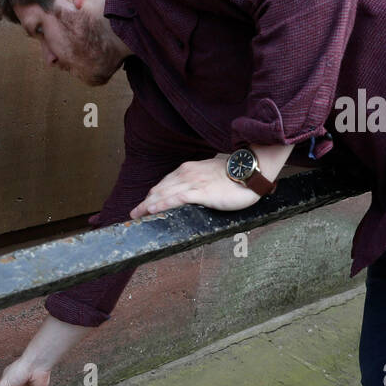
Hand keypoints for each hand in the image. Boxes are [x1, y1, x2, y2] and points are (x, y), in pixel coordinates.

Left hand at [129, 156, 262, 217]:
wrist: (252, 171)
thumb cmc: (234, 176)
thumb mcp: (210, 176)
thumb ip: (197, 182)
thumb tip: (190, 193)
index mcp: (188, 170)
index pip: (164, 184)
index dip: (151, 196)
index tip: (142, 205)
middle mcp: (186, 174)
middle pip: (159, 189)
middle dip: (145, 202)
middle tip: (133, 214)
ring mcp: (192, 183)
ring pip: (163, 194)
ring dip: (147, 205)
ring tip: (136, 215)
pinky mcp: (200, 192)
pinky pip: (176, 198)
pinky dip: (162, 204)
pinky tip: (151, 210)